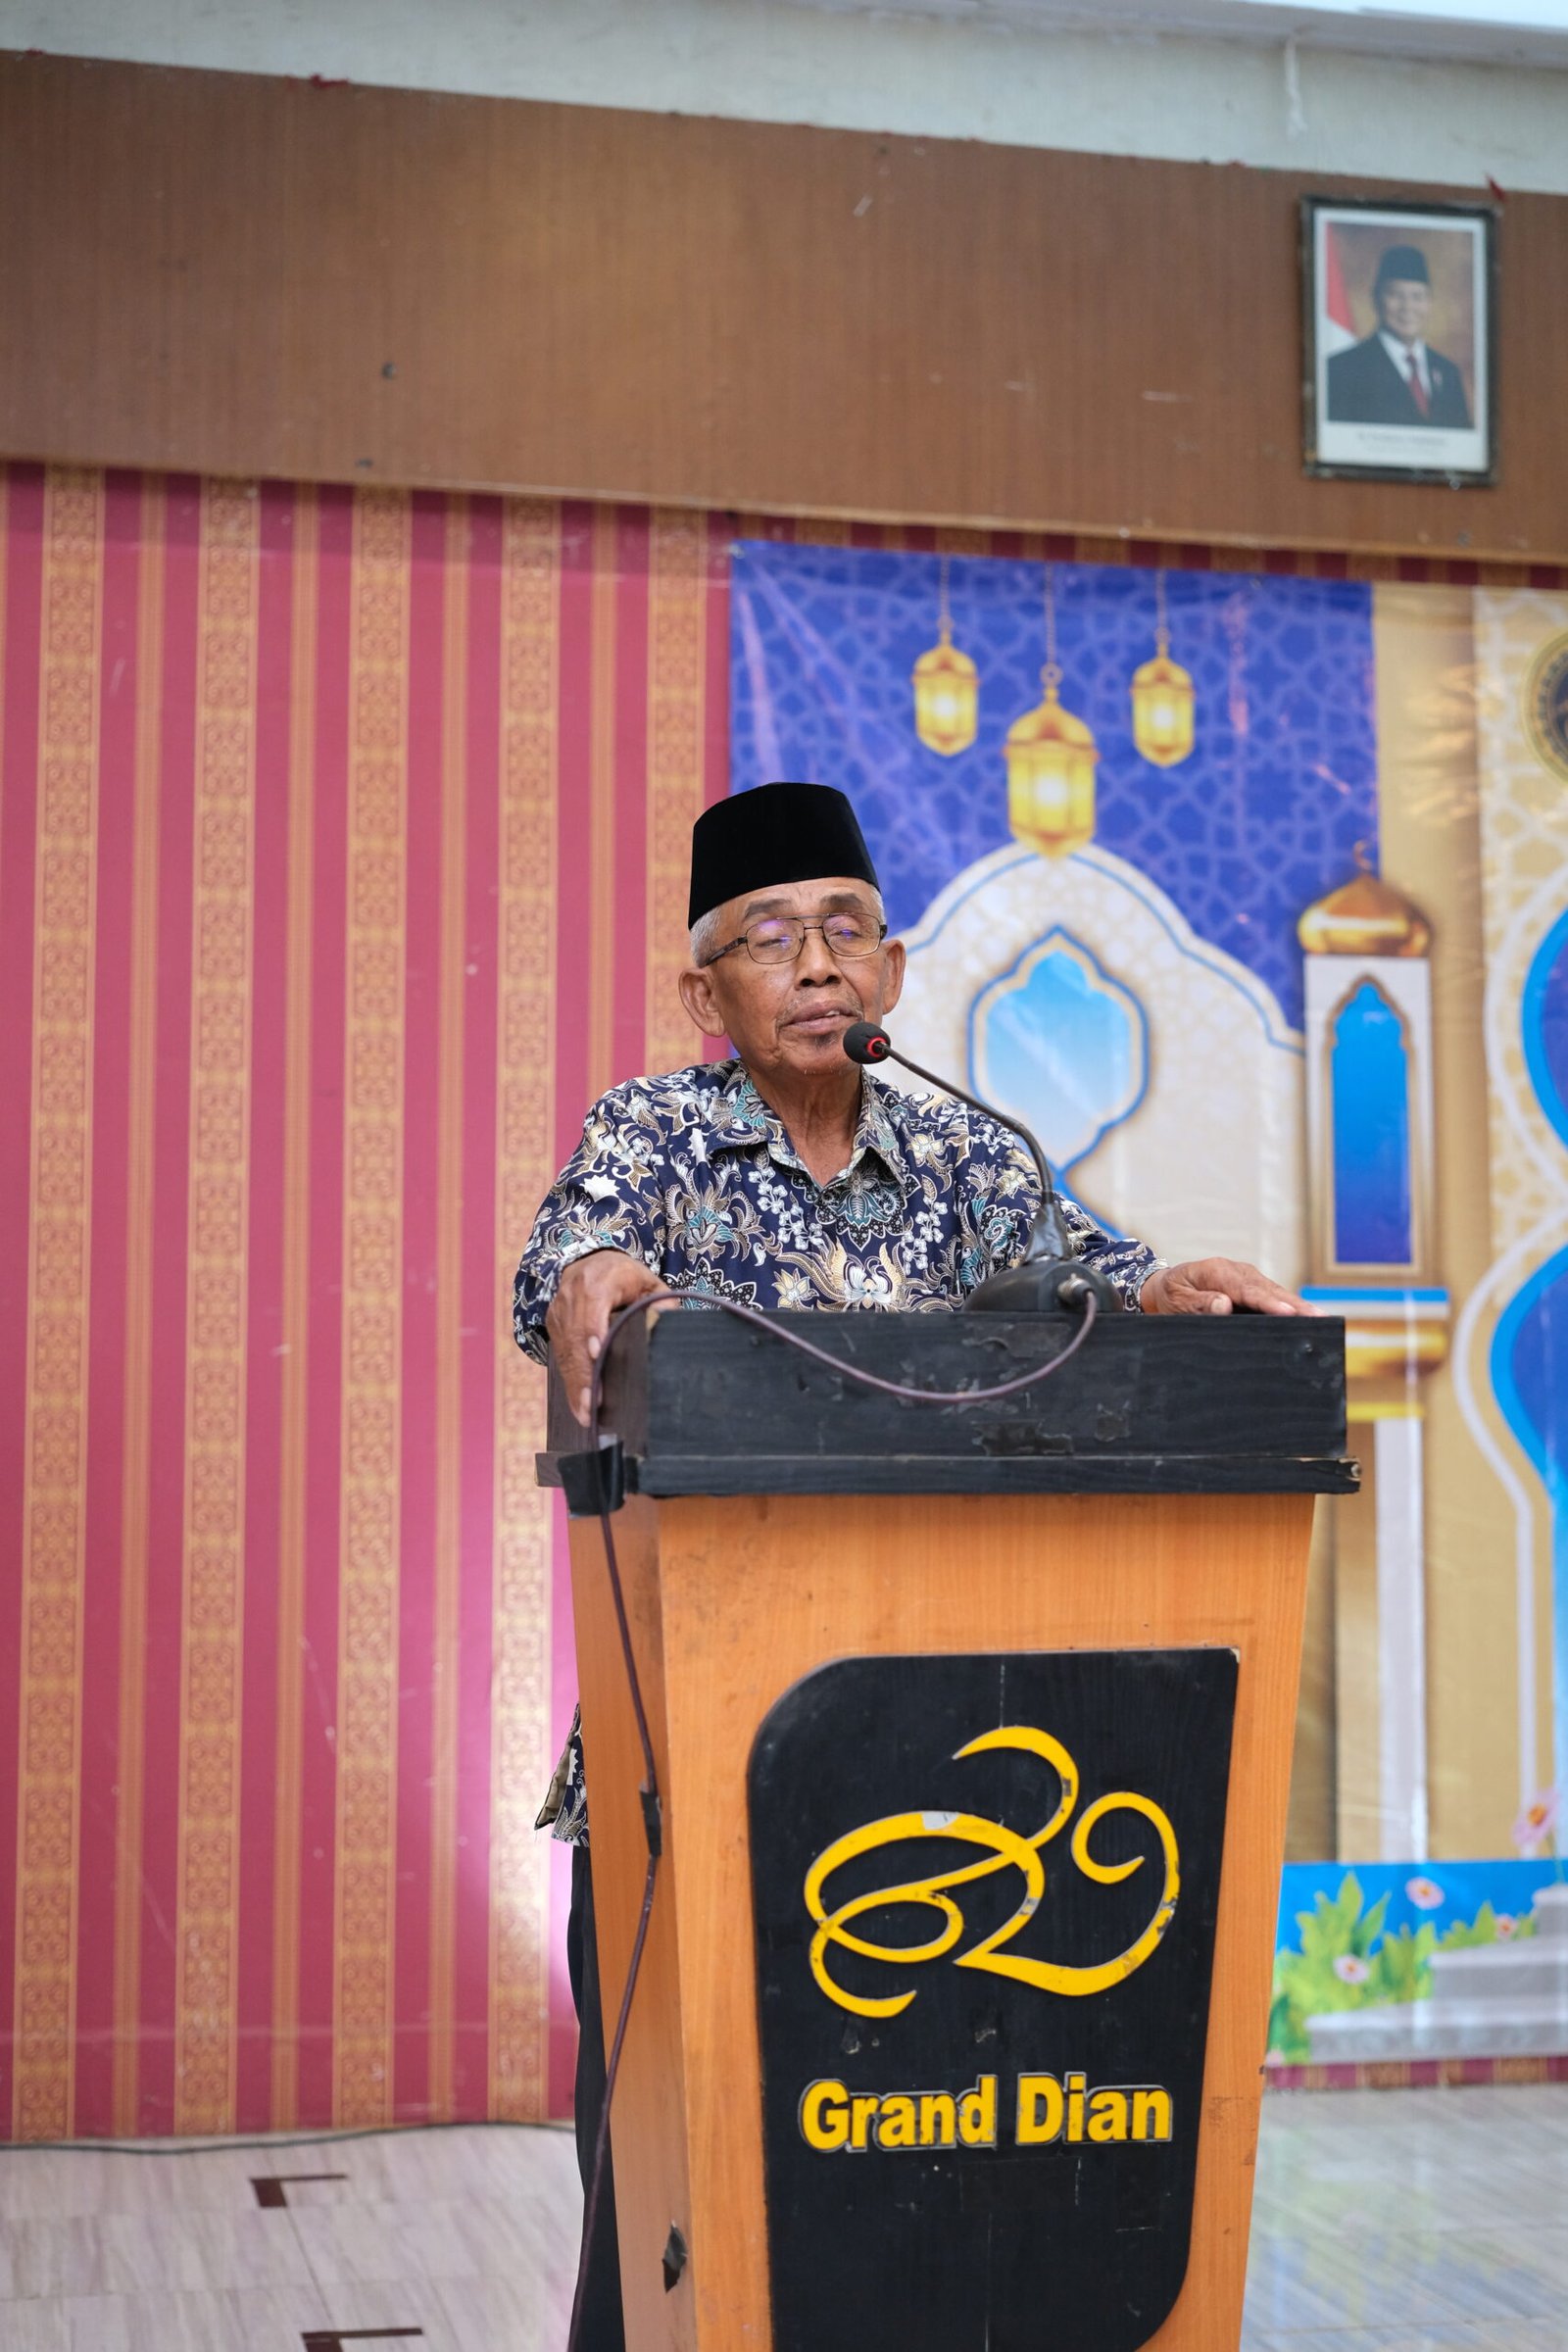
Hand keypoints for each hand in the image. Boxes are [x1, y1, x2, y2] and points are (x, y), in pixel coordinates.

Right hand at [546, 1250, 666, 1425]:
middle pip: (576, 1338)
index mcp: (597, 1283)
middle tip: (593, 1405)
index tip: (598, 1355)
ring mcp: (559, 1313)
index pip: (593, 1309)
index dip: (594, 1332)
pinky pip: (561, 1357)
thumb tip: (666, 1317)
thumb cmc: (622, 1276)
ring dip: (575, 1385)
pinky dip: (570, 1382)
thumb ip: (661, 1299)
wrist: (585, 1262)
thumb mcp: (647, 1280)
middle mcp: (572, 1297)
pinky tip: (578, 1405)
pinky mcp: (553, 1326)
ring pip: (566, 1353)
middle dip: (584, 1374)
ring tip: (586, 1413)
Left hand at [1138, 1258, 1319, 1317]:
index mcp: (1217, 1271)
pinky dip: (1290, 1307)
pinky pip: (1272, 1297)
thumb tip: (1224, 1306)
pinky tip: (1307, 1319)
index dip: (1269, 1302)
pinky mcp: (1252, 1288)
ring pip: (1275, 1292)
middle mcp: (1237, 1271)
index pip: (1247, 1290)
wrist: (1165, 1286)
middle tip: (1319, 1318)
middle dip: (1295, 1304)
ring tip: (1322, 1320)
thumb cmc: (1171, 1295)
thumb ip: (1198, 1303)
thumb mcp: (1176, 1300)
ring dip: (1298, 1305)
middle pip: (1269, 1289)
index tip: (1288, 1312)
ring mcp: (1247, 1278)